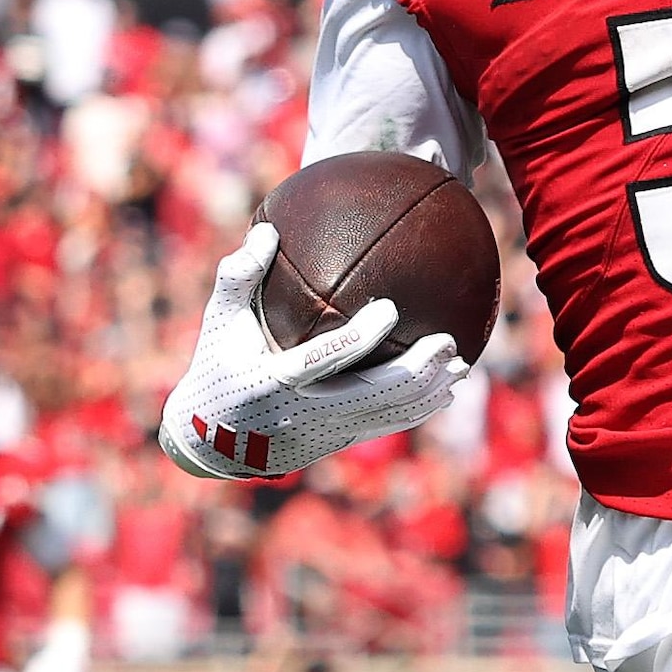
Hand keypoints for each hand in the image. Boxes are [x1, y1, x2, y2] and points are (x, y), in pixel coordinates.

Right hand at [162, 224, 466, 480]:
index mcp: (274, 380)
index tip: (391, 309)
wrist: (211, 441)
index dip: (360, 337)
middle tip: (448, 342)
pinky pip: (384, 426)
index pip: (325, 358)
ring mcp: (324, 432)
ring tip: (461, 366)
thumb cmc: (216, 368)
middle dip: (415, 371)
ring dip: (426, 392)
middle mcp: (304, 412)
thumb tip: (267, 229)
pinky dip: (416, 410)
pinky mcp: (336, 442)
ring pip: (386, 416)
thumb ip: (239, 276)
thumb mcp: (218, 322)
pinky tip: (443, 392)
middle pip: (372, 395)